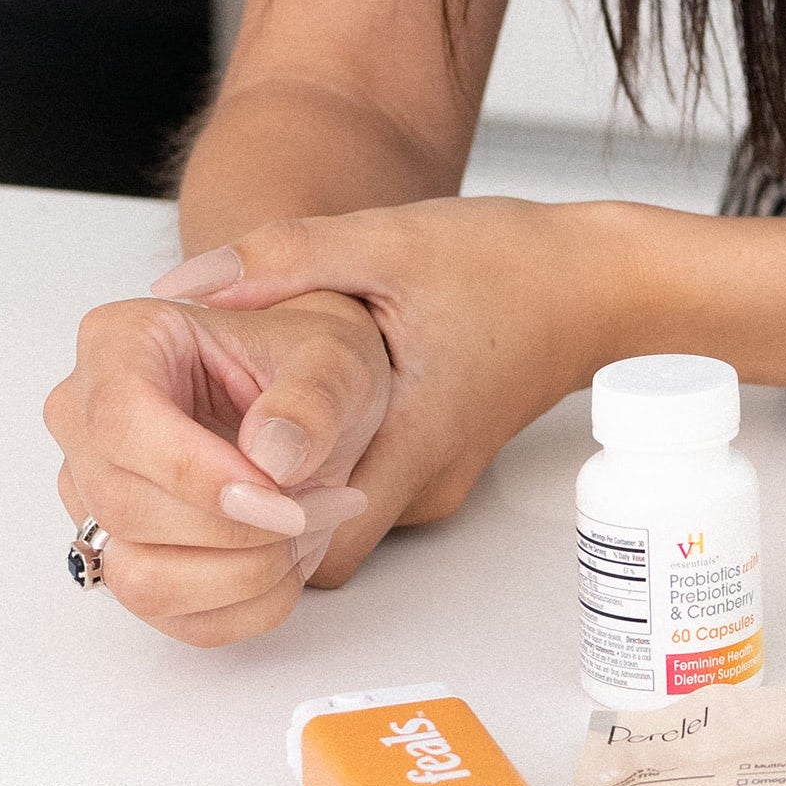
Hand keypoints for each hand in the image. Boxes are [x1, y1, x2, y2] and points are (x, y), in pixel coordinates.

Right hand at [43, 281, 393, 645]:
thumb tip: (270, 456)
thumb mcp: (336, 358)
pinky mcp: (123, 560)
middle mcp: (84, 421)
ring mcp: (93, 499)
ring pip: (140, 577)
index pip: (122, 420)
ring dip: (244, 572)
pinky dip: (247, 602)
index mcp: (119, 342)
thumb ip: (311, 397)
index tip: (278, 497)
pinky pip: (172, 617)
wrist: (317, 410)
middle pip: (126, 508)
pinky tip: (290, 557)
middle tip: (324, 506)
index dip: (197, 473)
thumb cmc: (310, 368)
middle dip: (239, 528)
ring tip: (310, 528)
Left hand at [153, 195, 621, 592]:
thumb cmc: (509, 261)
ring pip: (345, 519)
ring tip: (257, 416)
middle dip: (262, 508)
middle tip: (213, 443)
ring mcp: (439, 484)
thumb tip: (187, 286)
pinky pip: (374, 489)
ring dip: (299, 484)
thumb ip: (285, 259)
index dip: (248, 518)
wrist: (599, 282)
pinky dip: (337, 462)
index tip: (205, 461)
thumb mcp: (388, 239)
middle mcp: (426, 484)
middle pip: (319, 545)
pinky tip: (317, 405)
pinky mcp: (444, 466)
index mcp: (412, 440)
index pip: (308, 544)